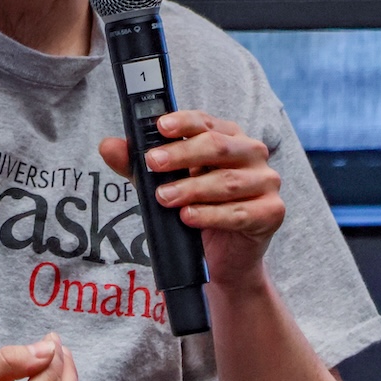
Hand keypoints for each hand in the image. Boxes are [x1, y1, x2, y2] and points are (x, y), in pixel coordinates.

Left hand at [99, 110, 284, 287]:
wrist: (223, 259)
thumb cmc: (197, 211)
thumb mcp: (163, 184)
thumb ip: (138, 166)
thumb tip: (108, 146)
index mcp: (228, 137)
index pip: (205, 122)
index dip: (183, 122)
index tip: (160, 127)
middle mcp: (252, 154)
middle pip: (218, 146)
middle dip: (182, 154)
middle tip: (153, 164)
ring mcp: (266, 182)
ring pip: (227, 181)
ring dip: (192, 189)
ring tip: (164, 197)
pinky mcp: (272, 212)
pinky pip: (240, 212)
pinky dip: (211, 215)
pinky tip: (189, 217)